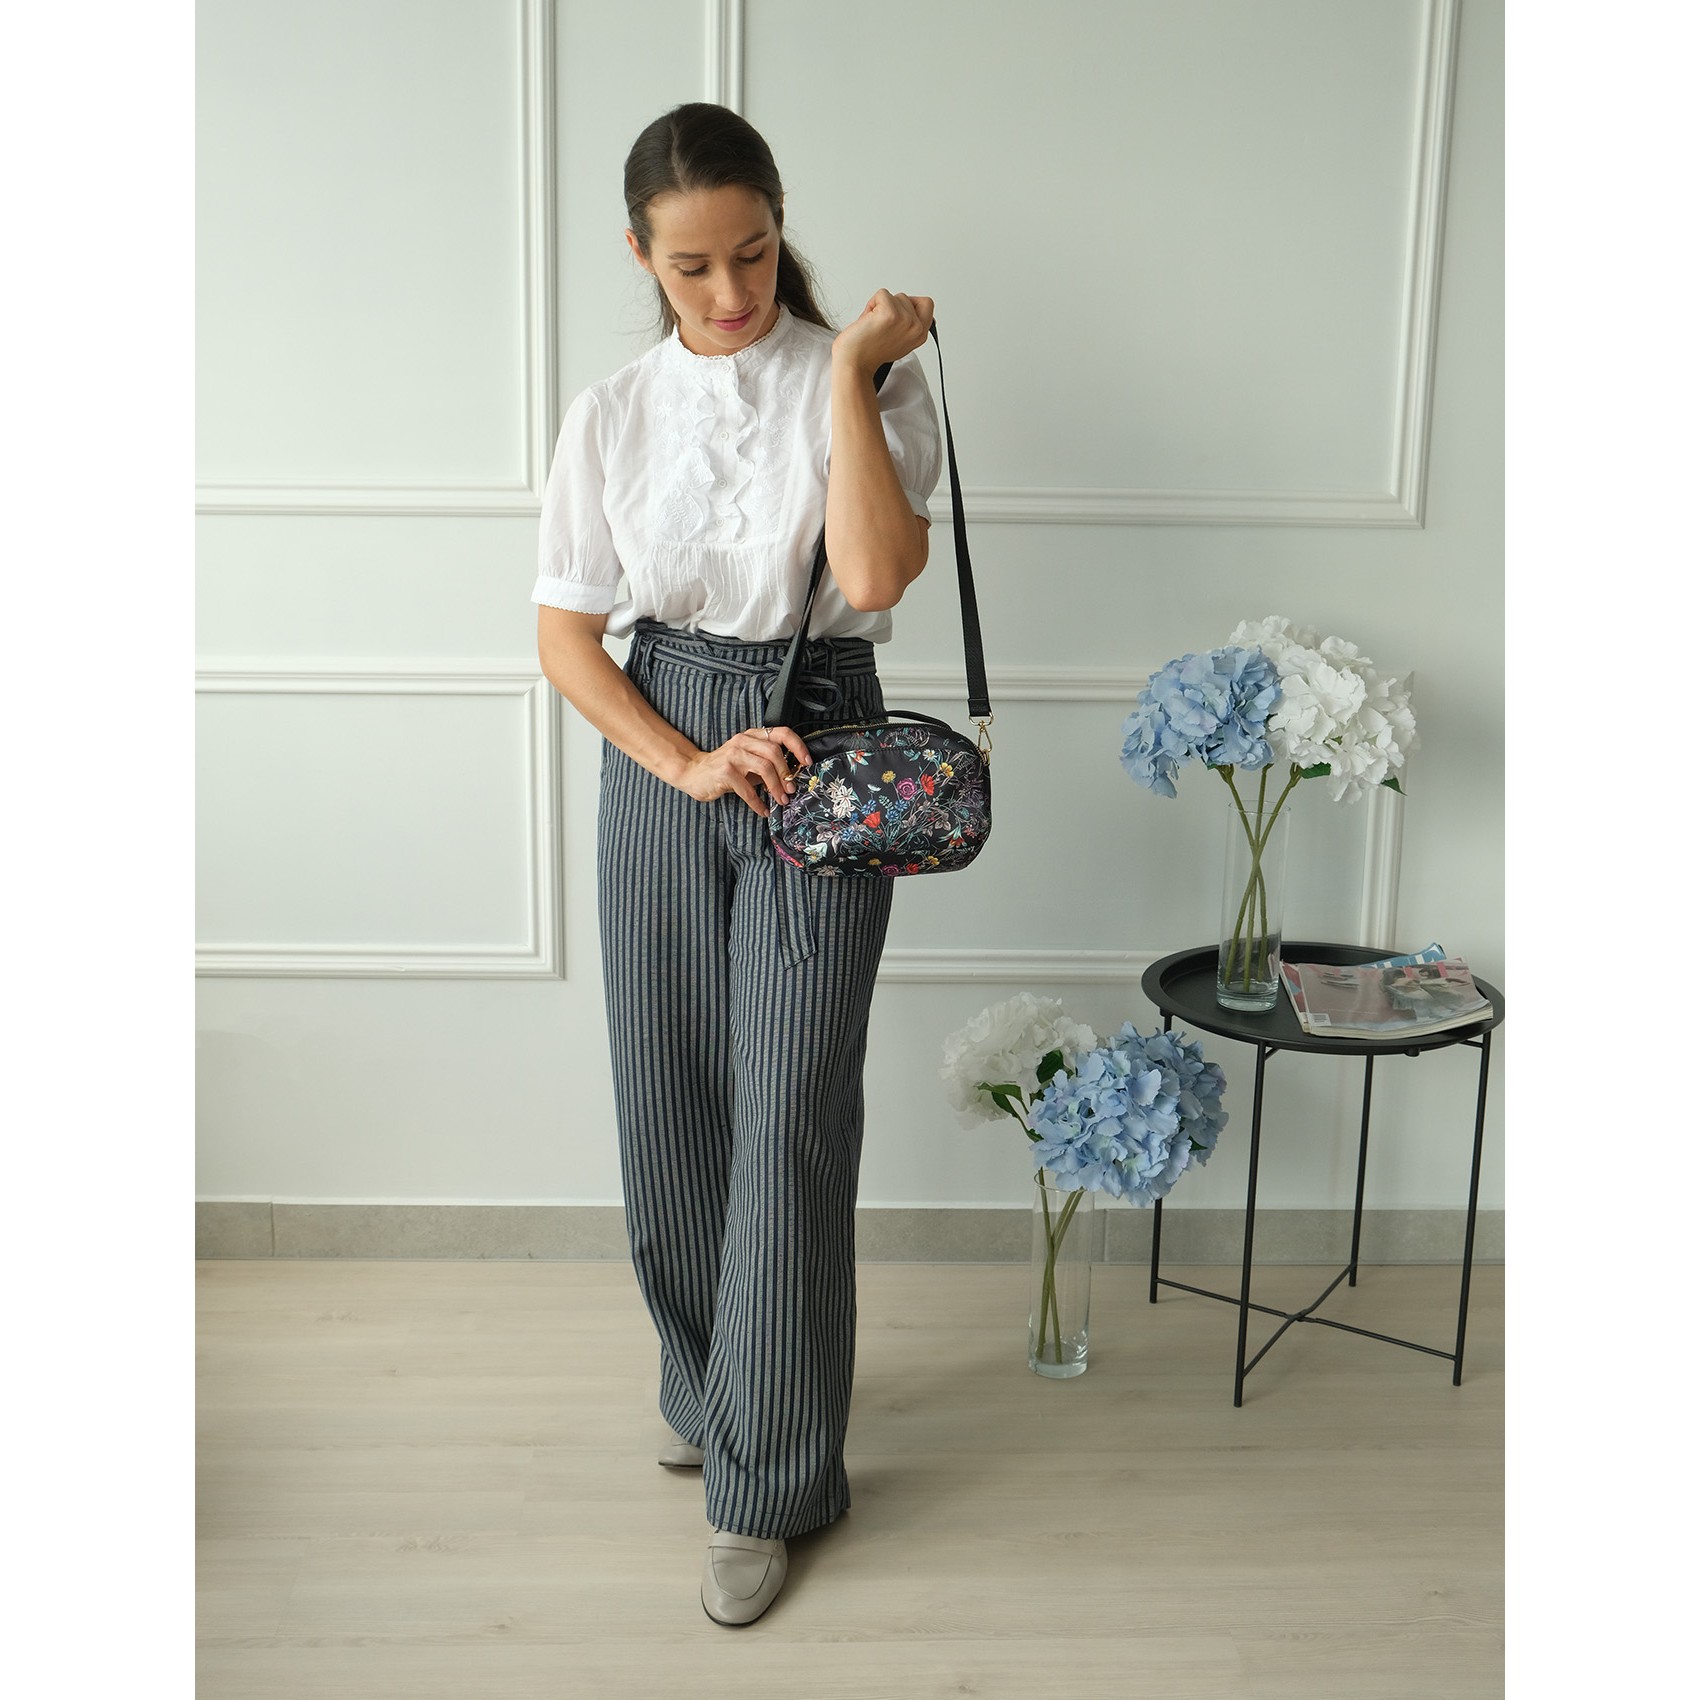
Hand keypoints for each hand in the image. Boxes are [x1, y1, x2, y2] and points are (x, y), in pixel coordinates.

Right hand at [677, 724, 812, 815]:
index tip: (807, 763)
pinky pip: (747, 789)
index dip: (798, 747)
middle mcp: (743, 741)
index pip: (782, 733)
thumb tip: (792, 778)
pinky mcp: (724, 771)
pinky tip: (763, 810)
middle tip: (791, 790)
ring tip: (781, 800)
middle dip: (786, 773)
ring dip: (776, 788)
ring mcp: (733, 755)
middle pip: (774, 752)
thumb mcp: (748, 761)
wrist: (693, 772)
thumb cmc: (725, 769)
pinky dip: (758, 802)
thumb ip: (767, 764)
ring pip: (764, 768)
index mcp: (752, 736)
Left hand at [832, 290, 934, 377]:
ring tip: (873, 325)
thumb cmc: (869, 353)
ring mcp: (905, 320)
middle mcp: (916, 328)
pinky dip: (871, 304)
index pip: (926, 303)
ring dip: (879, 306)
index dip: (909, 304)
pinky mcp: (890, 314)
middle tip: (881, 325)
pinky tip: (869, 321)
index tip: (896, 317)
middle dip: (890, 306)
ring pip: (894, 296)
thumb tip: (908, 307)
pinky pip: (882, 294)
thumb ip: (908, 324)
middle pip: (906, 297)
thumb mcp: (899, 340)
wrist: (854, 362)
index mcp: (920, 334)